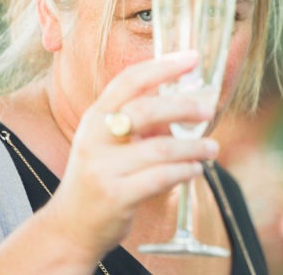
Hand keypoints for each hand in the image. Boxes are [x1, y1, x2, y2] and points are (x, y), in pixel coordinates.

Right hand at [41, 51, 219, 263]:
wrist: (71, 225)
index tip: (192, 58)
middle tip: (208, 110)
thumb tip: (184, 96)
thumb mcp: (109, 141)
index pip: (129, 80)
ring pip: (160, 148)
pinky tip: (196, 169)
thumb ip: (138, 119)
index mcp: (96, 116)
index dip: (162, 66)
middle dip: (183, 107)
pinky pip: (161, 177)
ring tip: (212, 149)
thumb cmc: (101, 176)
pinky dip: (185, 171)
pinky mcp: (116, 195)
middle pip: (145, 110)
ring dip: (193, 147)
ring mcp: (103, 167)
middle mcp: (95, 137)